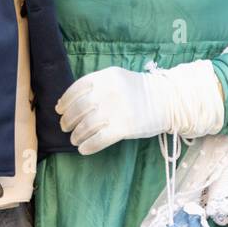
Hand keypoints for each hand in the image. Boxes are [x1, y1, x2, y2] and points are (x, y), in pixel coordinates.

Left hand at [55, 66, 169, 154]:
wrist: (168, 100)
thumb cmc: (138, 91)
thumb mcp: (117, 79)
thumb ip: (96, 86)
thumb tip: (67, 103)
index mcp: (106, 77)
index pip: (77, 88)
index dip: (65, 101)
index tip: (59, 110)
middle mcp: (109, 92)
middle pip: (79, 108)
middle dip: (67, 120)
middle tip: (65, 127)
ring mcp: (117, 110)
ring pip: (86, 125)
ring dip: (76, 135)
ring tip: (74, 139)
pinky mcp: (124, 128)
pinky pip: (98, 139)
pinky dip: (88, 146)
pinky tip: (83, 149)